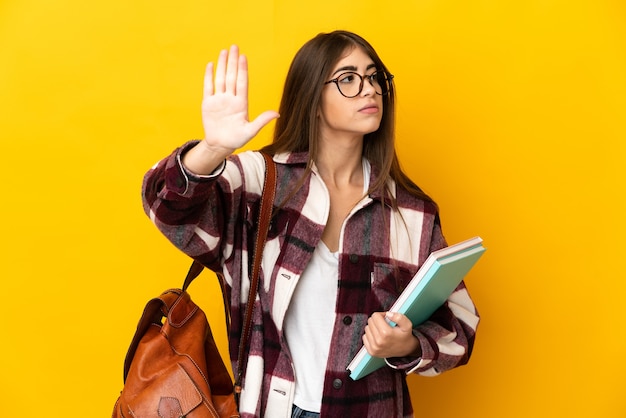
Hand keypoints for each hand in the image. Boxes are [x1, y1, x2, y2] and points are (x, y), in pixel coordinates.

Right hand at [183, 45, 279, 174]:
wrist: (220, 145)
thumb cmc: (237, 139)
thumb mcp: (251, 131)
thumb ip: (262, 121)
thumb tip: (277, 114)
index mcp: (241, 103)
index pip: (242, 82)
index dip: (242, 69)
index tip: (243, 57)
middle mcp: (230, 98)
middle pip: (232, 76)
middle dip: (233, 61)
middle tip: (235, 46)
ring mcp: (219, 100)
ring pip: (221, 78)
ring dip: (222, 65)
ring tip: (224, 51)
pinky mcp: (208, 103)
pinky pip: (208, 87)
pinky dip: (209, 76)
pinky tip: (211, 65)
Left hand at [362, 312, 420, 358]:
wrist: (405, 350)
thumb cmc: (405, 336)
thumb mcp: (407, 325)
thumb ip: (399, 317)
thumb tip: (388, 314)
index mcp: (386, 333)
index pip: (375, 316)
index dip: (381, 315)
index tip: (386, 318)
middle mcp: (378, 341)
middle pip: (370, 321)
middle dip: (377, 320)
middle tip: (385, 324)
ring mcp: (374, 347)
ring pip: (367, 328)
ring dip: (373, 328)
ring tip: (382, 331)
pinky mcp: (371, 351)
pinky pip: (364, 337)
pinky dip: (370, 335)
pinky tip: (378, 337)